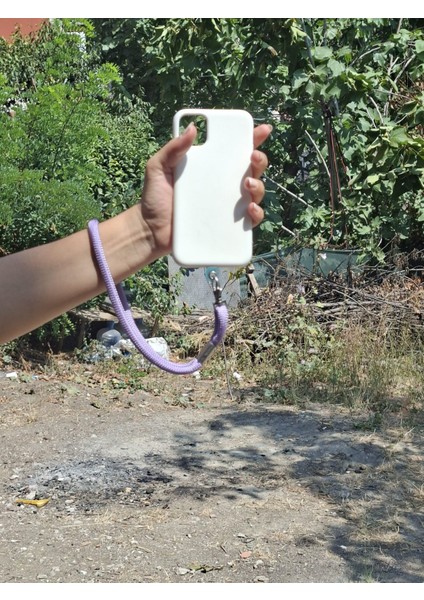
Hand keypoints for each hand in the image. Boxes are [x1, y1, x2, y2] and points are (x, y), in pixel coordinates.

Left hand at [140, 122, 271, 256]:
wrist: (150, 231)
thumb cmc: (154, 198)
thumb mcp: (158, 168)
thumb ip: (172, 149)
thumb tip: (191, 128)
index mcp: (209, 167)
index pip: (234, 150)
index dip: (251, 138)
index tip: (261, 130)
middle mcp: (222, 185)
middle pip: (251, 169)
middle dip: (259, 160)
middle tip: (253, 157)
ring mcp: (227, 206)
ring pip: (254, 193)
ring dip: (258, 186)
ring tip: (247, 184)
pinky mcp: (228, 227)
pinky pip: (249, 220)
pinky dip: (255, 214)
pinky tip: (249, 208)